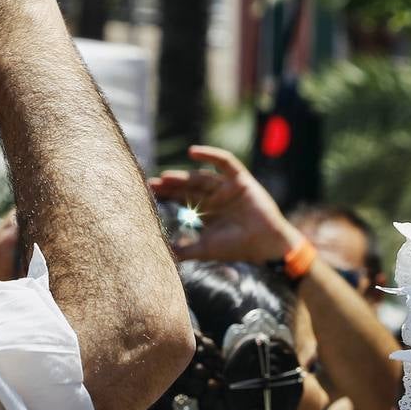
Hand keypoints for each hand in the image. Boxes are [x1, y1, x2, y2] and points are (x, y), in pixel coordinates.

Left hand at [149, 145, 303, 262]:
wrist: (264, 245)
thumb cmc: (237, 247)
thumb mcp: (204, 249)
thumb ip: (184, 251)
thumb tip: (162, 257)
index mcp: (206, 211)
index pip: (182, 198)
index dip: (166, 195)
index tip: (146, 193)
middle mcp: (215, 197)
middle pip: (188, 186)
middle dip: (170, 185)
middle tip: (150, 183)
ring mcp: (227, 187)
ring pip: (201, 176)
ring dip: (184, 175)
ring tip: (166, 177)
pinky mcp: (240, 179)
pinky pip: (224, 162)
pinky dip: (210, 155)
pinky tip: (192, 152)